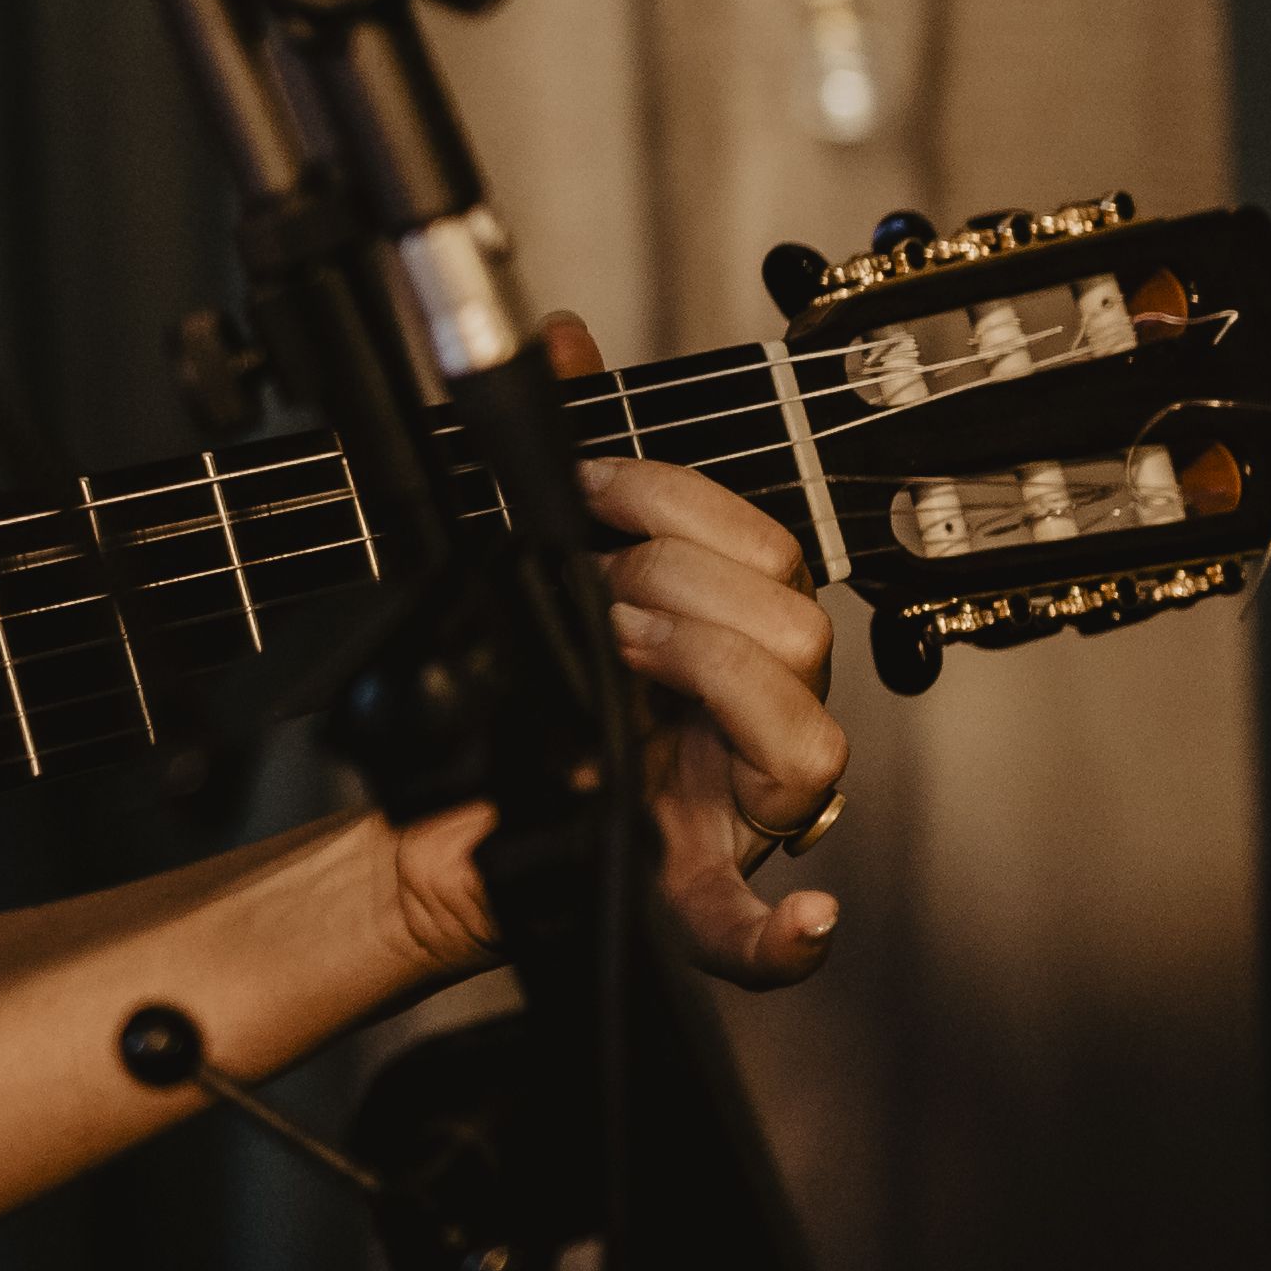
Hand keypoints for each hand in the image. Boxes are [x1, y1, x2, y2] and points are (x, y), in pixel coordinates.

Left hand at [375, 309, 851, 991]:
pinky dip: (785, 934)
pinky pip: (762, 929)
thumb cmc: (529, 675)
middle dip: (681, 583)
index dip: (684, 508)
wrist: (458, 794)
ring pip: (811, 746)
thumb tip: (567, 337)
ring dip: (706, 678)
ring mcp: (739, 812)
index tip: (594, 493)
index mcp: (735, 636)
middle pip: (800, 631)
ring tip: (616, 658)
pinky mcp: (691, 897)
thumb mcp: (543, 558)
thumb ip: (570, 448)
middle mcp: (760, 720)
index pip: (770, 551)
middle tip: (594, 587)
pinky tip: (797, 922)